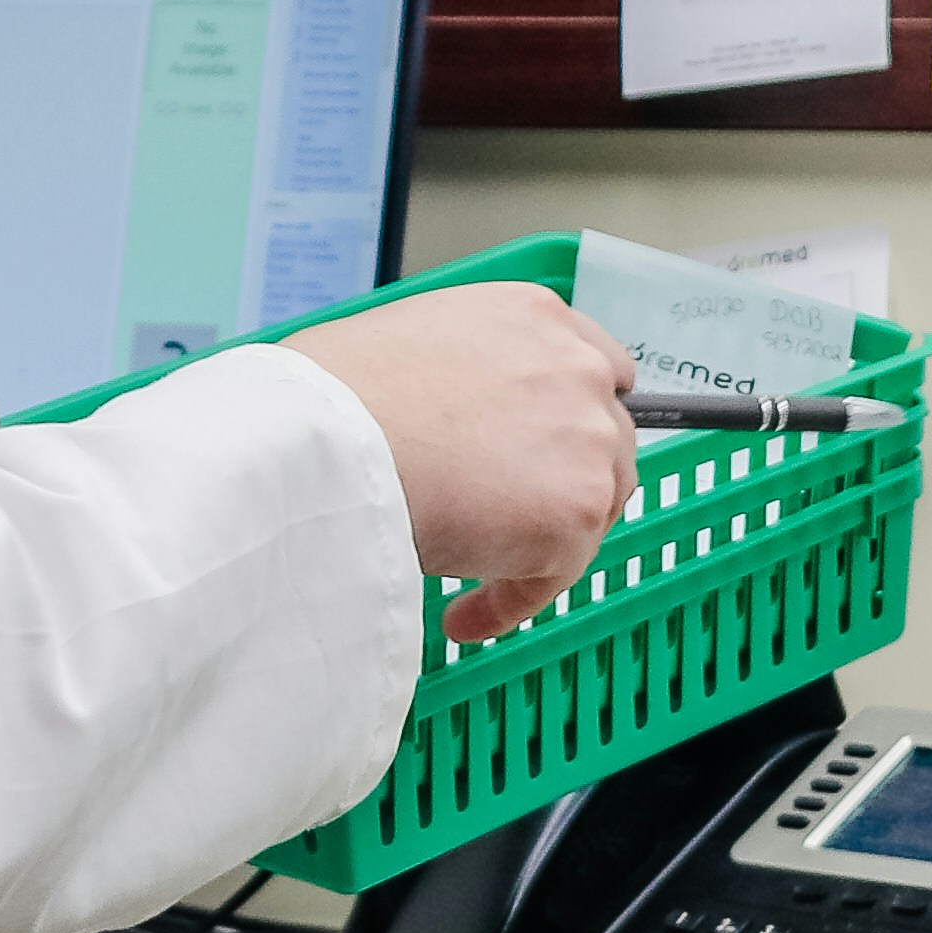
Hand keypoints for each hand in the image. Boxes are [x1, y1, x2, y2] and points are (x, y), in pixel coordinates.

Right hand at [303, 286, 638, 646]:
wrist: (323, 440)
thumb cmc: (328, 395)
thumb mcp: (405, 342)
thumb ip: (458, 372)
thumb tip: (440, 417)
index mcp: (532, 316)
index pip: (596, 367)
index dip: (571, 419)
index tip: (552, 452)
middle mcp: (575, 367)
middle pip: (608, 441)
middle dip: (566, 483)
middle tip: (511, 521)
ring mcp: (586, 440)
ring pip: (593, 510)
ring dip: (543, 544)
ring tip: (475, 575)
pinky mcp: (577, 512)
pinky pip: (552, 575)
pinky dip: (510, 601)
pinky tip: (463, 616)